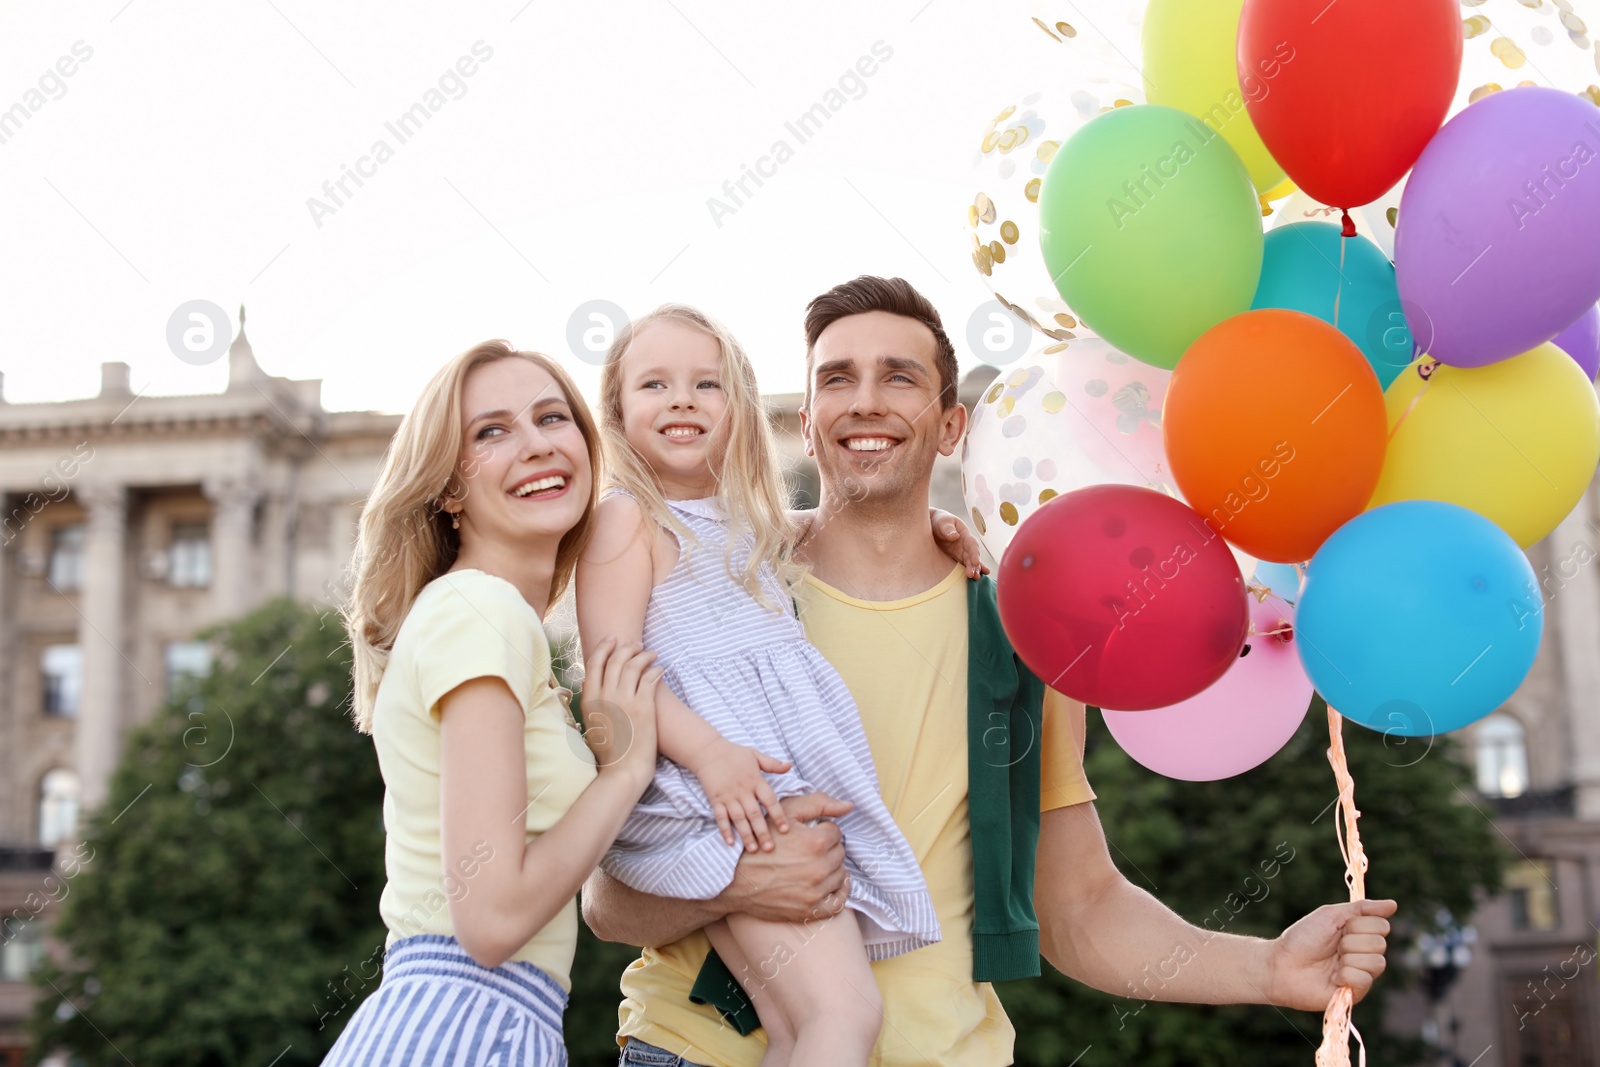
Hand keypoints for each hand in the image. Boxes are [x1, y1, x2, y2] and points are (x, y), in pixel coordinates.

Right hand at [581, 638, 662, 786]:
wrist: (622, 770)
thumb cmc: (608, 752)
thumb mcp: (591, 724)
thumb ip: (592, 702)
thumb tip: (591, 684)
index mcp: (590, 699)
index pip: (594, 663)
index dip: (604, 647)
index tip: (613, 640)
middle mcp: (605, 696)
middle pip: (616, 659)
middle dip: (627, 647)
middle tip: (637, 644)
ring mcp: (624, 700)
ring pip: (634, 664)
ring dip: (644, 655)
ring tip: (652, 655)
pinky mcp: (644, 706)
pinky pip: (650, 678)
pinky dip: (655, 669)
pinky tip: (659, 669)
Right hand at [691, 740, 793, 852]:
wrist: (708, 751)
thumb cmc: (734, 754)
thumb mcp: (755, 755)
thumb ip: (772, 763)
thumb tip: (790, 766)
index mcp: (755, 780)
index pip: (770, 800)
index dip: (778, 815)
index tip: (785, 829)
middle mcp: (742, 790)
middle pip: (754, 814)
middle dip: (762, 832)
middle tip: (770, 848)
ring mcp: (728, 796)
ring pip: (738, 819)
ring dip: (746, 835)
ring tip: (753, 849)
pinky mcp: (715, 800)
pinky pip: (720, 817)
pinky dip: (725, 830)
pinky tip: (730, 843)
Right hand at [718, 792, 854, 923]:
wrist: (736, 880)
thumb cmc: (760, 843)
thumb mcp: (785, 812)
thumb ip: (819, 803)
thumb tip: (849, 806)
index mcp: (815, 842)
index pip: (835, 832)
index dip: (822, 830)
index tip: (809, 834)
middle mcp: (819, 869)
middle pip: (839, 853)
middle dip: (828, 848)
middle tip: (809, 849)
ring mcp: (815, 892)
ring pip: (840, 875)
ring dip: (832, 868)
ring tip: (814, 864)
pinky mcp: (810, 911)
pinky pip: (838, 903)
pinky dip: (839, 893)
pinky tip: (833, 884)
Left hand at [932, 508, 988, 578]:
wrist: (931, 525)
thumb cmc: (939, 521)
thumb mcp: (943, 522)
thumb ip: (948, 528)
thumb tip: (955, 536)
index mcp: (964, 534)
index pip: (972, 544)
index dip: (974, 553)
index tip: (975, 562)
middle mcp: (965, 545)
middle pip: (972, 556)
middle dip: (974, 566)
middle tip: (973, 575)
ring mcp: (960, 553)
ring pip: (969, 563)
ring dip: (973, 570)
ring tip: (975, 578)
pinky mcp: (954, 559)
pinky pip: (962, 566)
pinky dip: (968, 571)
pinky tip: (974, 579)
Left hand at [1266, 899, 1396, 1011]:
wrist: (1282, 964)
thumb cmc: (1303, 938)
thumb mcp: (1331, 915)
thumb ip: (1362, 909)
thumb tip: (1393, 904)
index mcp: (1360, 934)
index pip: (1382, 926)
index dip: (1359, 925)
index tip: (1340, 927)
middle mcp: (1364, 953)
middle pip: (1380, 943)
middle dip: (1352, 941)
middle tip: (1333, 945)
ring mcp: (1362, 974)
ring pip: (1377, 963)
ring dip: (1349, 958)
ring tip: (1333, 961)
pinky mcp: (1356, 992)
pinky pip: (1365, 979)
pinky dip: (1346, 975)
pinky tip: (1333, 977)